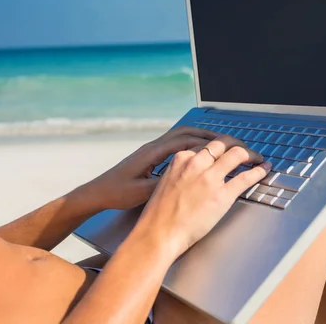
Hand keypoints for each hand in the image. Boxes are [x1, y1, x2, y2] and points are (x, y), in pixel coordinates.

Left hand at [79, 127, 218, 210]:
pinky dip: (190, 143)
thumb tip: (185, 179)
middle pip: (185, 132)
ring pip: (180, 135)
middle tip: (227, 140)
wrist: (99, 191)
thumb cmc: (117, 193)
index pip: (184, 141)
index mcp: (152, 152)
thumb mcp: (141, 192)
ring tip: (217, 143)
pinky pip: (175, 143)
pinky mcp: (150, 155)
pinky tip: (199, 151)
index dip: (206, 142)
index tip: (224, 145)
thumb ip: (162, 184)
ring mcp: (151, 149)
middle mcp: (153, 146)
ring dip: (199, 136)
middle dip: (207, 134)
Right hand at [134, 135, 271, 258]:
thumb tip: (196, 173)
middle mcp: (197, 163)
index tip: (226, 150)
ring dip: (251, 153)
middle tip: (244, 150)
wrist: (158, 233)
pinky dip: (258, 170)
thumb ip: (182, 172)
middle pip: (223, 143)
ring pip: (238, 154)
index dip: (220, 146)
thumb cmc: (160, 215)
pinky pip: (246, 177)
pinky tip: (264, 169)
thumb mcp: (167, 182)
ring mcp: (210, 178)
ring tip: (257, 157)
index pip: (206, 144)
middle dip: (237, 144)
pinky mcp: (222, 195)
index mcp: (181, 159)